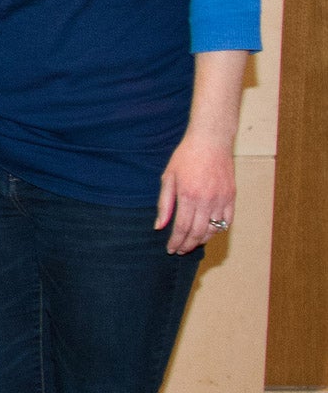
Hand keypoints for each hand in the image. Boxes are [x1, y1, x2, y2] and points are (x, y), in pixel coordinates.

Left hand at [155, 129, 235, 254]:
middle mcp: (206, 201)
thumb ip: (164, 204)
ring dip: (202, 240)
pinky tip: (209, 232)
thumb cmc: (186, 157)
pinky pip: (227, 221)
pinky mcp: (232, 196)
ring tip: (192, 243)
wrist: (211, 141)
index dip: (176, 242)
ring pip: (214, 230)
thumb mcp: (168, 178)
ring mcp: (221, 199)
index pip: (182, 228)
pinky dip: (218, 230)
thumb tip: (159, 226)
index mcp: (188, 196)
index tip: (171, 249)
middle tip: (180, 250)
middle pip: (198, 233)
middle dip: (188, 245)